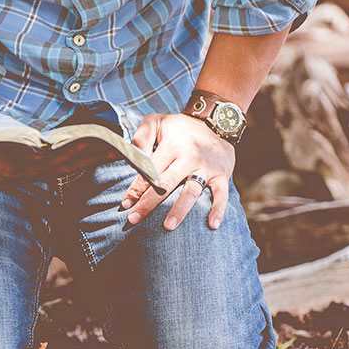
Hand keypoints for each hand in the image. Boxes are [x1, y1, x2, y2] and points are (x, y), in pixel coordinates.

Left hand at [121, 113, 235, 230]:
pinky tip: (212, 225)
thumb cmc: (180, 127)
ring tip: (168, 226)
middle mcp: (189, 158)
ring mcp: (207, 168)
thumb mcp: (158, 121)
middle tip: (134, 219)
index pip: (151, 170)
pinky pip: (221, 195)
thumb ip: (143, 136)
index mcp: (172, 146)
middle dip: (149, 203)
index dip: (137, 188)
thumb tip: (134, 156)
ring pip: (191, 192)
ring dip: (180, 210)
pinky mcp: (222, 175)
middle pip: (166, 184)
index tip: (126, 204)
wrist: (217, 122)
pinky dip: (218, 210)